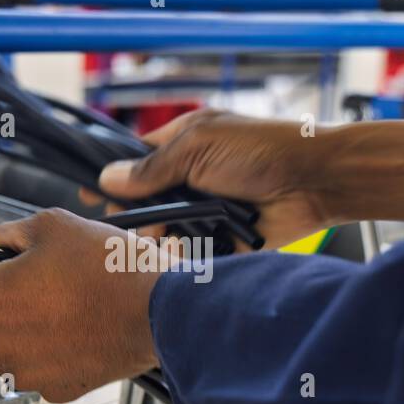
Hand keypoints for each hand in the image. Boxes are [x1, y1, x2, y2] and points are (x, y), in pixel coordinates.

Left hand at [0, 209, 160, 402]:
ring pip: (3, 353)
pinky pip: (38, 369)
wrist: (160, 313)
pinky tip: (77, 328)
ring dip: (18, 332)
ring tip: (60, 304)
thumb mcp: (51, 225)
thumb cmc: (107, 269)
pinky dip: (49, 352)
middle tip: (19, 286)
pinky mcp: (58, 389)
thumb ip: (9, 235)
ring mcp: (26, 374)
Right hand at [88, 109, 403, 249]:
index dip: (112, 179)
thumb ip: (153, 166)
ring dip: (162, 238)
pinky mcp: (224, 240)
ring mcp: (207, 211)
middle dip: (139, 216)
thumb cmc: (262, 149)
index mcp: (183, 146)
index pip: (135, 162)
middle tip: (137, 224)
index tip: (87, 194)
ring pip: (166, 233)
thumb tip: (108, 178)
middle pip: (146, 204)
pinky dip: (186, 256)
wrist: (316, 181)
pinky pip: (193, 254)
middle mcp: (192, 179)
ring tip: (166, 239)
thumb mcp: (199, 147)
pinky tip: (184, 255)